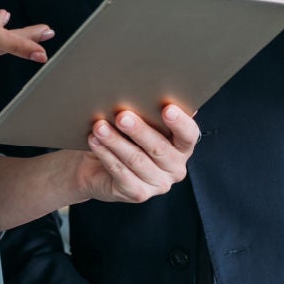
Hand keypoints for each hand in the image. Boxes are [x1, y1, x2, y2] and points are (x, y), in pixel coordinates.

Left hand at [73, 106, 198, 203]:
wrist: (97, 166)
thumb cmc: (124, 137)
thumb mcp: (139, 122)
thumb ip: (149, 111)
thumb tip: (149, 90)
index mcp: (182, 147)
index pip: (189, 135)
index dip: (180, 123)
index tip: (167, 108)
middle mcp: (175, 167)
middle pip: (159, 148)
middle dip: (139, 130)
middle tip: (122, 115)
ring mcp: (158, 183)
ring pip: (136, 160)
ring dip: (116, 141)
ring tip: (99, 126)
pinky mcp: (138, 193)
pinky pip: (121, 173)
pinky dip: (106, 155)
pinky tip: (95, 141)